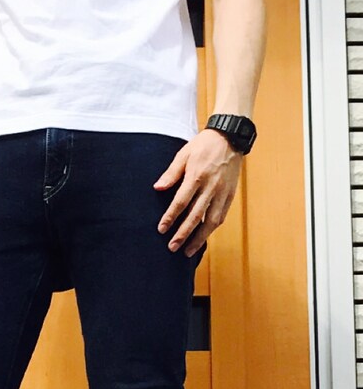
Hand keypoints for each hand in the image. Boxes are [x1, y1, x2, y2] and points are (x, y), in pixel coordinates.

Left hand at [153, 128, 242, 255]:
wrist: (230, 138)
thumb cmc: (203, 145)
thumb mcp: (183, 154)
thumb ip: (171, 173)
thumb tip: (158, 188)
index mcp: (197, 176)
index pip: (181, 202)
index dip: (170, 217)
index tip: (161, 229)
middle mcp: (211, 187)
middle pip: (195, 216)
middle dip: (183, 234)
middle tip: (172, 247)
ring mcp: (222, 192)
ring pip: (211, 221)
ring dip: (200, 237)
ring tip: (188, 250)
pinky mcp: (230, 195)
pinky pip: (221, 216)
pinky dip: (211, 229)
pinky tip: (203, 237)